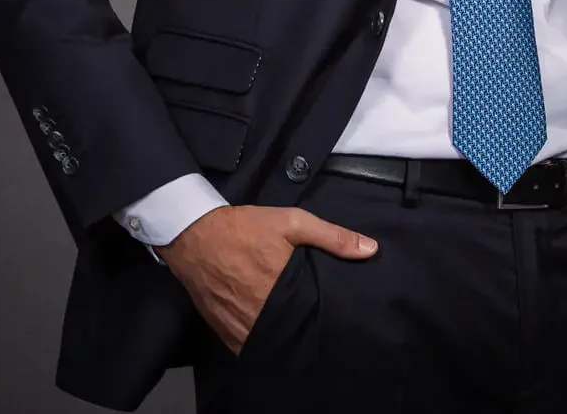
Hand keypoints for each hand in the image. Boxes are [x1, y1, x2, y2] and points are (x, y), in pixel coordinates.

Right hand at [158, 204, 378, 354]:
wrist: (194, 234)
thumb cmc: (246, 228)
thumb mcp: (293, 223)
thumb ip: (332, 237)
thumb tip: (371, 250)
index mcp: (280, 291)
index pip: (309, 318)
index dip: (320, 319)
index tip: (329, 315)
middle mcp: (258, 314)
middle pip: (288, 332)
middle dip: (300, 329)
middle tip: (310, 320)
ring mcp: (237, 324)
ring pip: (265, 342)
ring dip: (278, 337)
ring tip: (290, 328)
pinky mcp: (220, 328)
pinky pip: (243, 344)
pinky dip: (255, 340)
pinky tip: (265, 330)